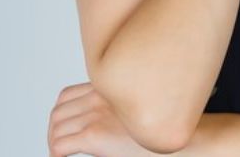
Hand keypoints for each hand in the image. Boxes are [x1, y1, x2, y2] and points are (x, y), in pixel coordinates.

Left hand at [47, 82, 164, 156]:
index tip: (63, 128)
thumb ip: (115, 110)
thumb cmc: (164, 130)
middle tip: (58, 144)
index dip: (60, 114)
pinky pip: (60, 146)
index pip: (66, 95)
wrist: (186, 141)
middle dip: (54, 129)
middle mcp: (99, 98)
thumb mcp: (135, 110)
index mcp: (107, 89)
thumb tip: (101, 129)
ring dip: (54, 142)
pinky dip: (55, 154)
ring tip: (59, 154)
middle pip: (58, 112)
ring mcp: (96, 115)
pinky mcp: (95, 136)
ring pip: (56, 129)